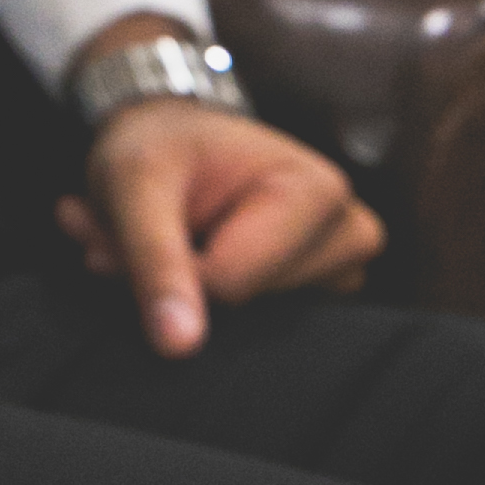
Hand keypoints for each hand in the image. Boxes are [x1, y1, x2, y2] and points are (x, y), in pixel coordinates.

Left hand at [58, 90, 384, 359]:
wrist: (177, 137)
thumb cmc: (163, 147)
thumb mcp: (137, 181)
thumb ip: (155, 259)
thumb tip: (178, 347)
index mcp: (317, 192)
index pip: (230, 283)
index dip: (173, 268)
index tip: (147, 229)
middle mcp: (347, 234)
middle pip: (243, 306)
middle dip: (184, 279)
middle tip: (158, 229)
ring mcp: (339, 271)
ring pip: (248, 326)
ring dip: (195, 291)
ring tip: (181, 236)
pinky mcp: (321, 296)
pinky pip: (259, 331)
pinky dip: (217, 304)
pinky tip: (206, 258)